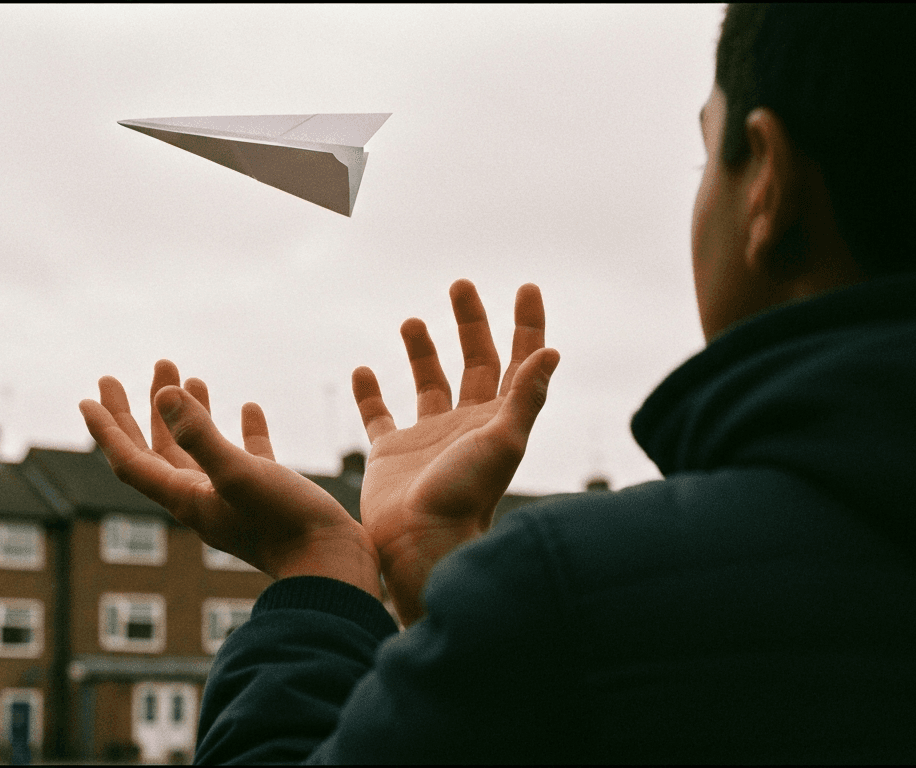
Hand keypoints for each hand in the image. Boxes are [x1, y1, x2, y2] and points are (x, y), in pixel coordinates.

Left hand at [80, 360, 381, 597]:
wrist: (334, 569)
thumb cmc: (286, 525)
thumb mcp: (240, 473)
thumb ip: (201, 435)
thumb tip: (164, 394)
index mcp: (185, 498)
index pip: (131, 460)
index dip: (107, 427)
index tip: (90, 393)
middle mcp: (202, 500)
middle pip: (159, 450)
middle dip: (149, 408)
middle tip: (149, 367)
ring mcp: (233, 500)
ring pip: (200, 451)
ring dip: (192, 413)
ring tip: (191, 376)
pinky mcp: (266, 499)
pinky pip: (246, 457)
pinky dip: (242, 430)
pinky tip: (249, 407)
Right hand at [354, 279, 559, 623]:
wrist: (419, 545)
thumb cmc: (465, 497)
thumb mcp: (502, 442)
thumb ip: (526, 397)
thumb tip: (552, 352)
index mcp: (500, 419)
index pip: (520, 361)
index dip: (527, 325)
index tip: (526, 288)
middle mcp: (467, 424)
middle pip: (476, 361)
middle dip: (471, 322)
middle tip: (460, 285)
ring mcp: (429, 439)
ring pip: (429, 383)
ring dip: (423, 351)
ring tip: (413, 321)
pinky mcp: (392, 454)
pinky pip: (379, 415)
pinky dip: (370, 394)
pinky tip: (363, 370)